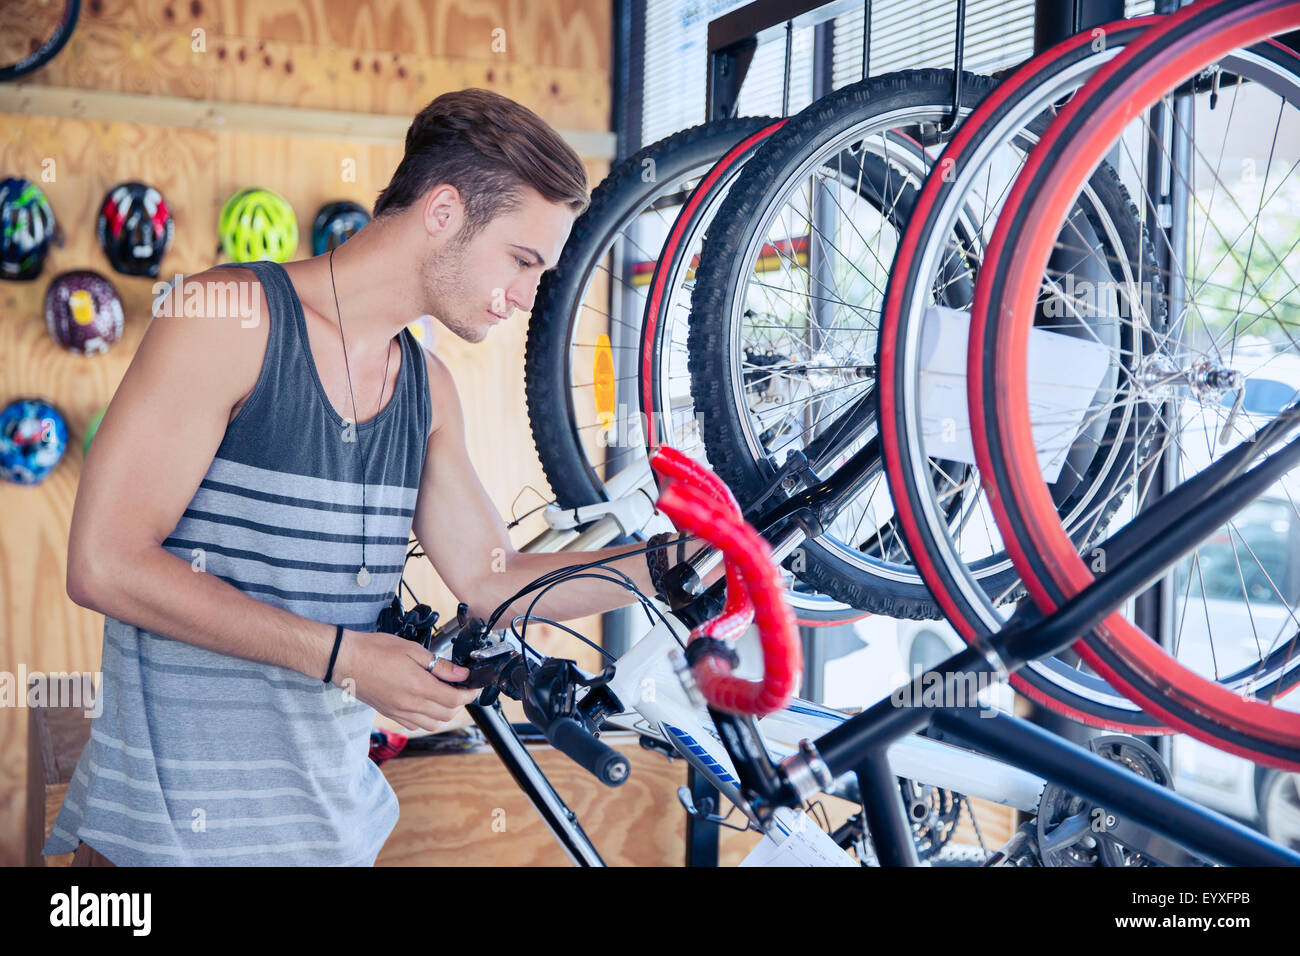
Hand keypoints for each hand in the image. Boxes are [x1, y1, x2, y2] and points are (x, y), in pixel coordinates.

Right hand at [332, 629, 482, 731]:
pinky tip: (425, 702)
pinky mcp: (390, 714)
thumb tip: (461, 674)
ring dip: (444, 713)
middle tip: (461, 687)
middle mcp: (410, 705)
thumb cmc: (375, 650)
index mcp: (418, 687)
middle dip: (459, 703)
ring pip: (432, 724)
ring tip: (444, 694)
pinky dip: (426, 718)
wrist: (345, 660)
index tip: (475, 686)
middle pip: (447, 715)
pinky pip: (415, 725)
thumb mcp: (412, 650)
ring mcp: (399, 712)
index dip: (470, 694)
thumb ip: (439, 665)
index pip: (455, 700)